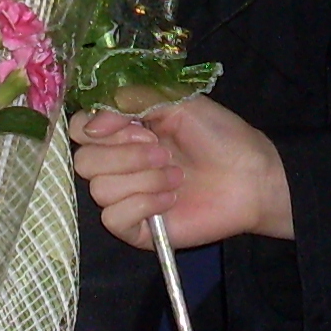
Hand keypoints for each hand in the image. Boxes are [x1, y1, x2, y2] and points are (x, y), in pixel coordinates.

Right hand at [71, 97, 292, 245]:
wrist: (251, 175)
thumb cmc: (219, 136)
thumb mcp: (176, 101)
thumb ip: (131, 101)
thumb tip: (92, 125)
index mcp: (123, 132)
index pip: (79, 129)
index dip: (100, 127)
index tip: (136, 126)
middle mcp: (118, 164)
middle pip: (84, 162)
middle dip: (126, 155)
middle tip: (164, 152)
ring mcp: (125, 198)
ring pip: (99, 190)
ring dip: (142, 179)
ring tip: (176, 177)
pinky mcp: (136, 229)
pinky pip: (113, 218)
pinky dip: (142, 204)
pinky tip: (170, 200)